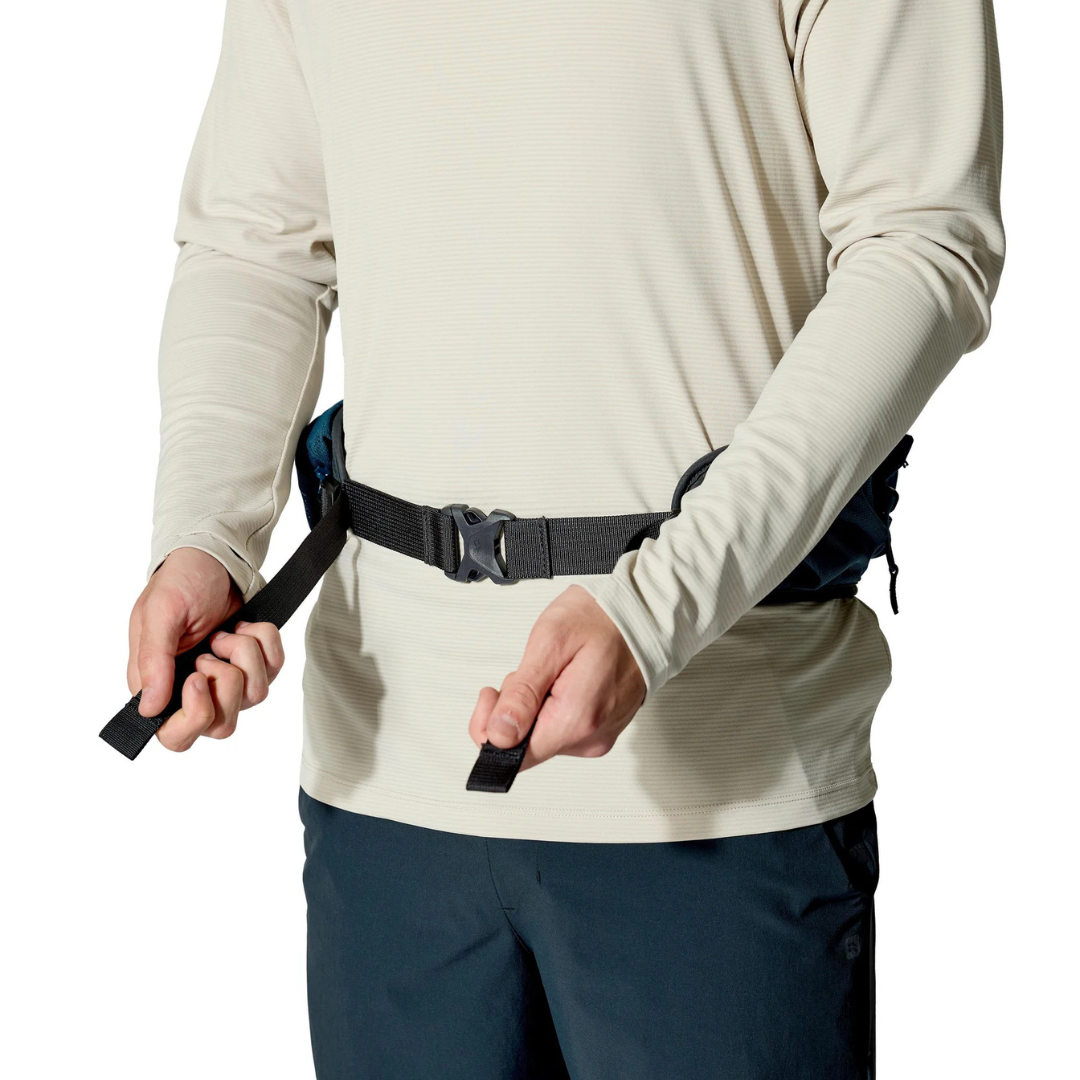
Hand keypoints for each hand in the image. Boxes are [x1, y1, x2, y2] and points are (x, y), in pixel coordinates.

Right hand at [126, 547, 284, 751]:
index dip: (194, 718)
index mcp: (161, 687)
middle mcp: (195, 691)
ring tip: (225, 632)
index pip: (175, 737)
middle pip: (223, 727)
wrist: (213, 559)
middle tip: (212, 649)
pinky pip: (276, 669)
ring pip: (256, 697)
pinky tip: (244, 626)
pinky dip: (265, 641)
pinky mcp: (257, 665)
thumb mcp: (159, 614)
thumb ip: (153, 661)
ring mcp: (230, 680)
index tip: (198, 677)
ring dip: (245, 655)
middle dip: (227, 684)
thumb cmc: (179, 583)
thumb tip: (147, 709)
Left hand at [468, 584, 646, 773]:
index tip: (495, 695)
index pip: (514, 757)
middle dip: (515, 710)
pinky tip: (566, 680)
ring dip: (535, 706)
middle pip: (527, 746)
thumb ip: (522, 694)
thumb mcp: (549, 642)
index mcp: (577, 719)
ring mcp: (600, 735)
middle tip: (530, 672)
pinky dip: (554, 706)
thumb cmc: (600, 619)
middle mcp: (591, 737)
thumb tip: (499, 734)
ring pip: (543, 735)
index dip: (493, 730)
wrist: (641, 612)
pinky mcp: (602, 730)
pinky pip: (563, 728)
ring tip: (554, 670)